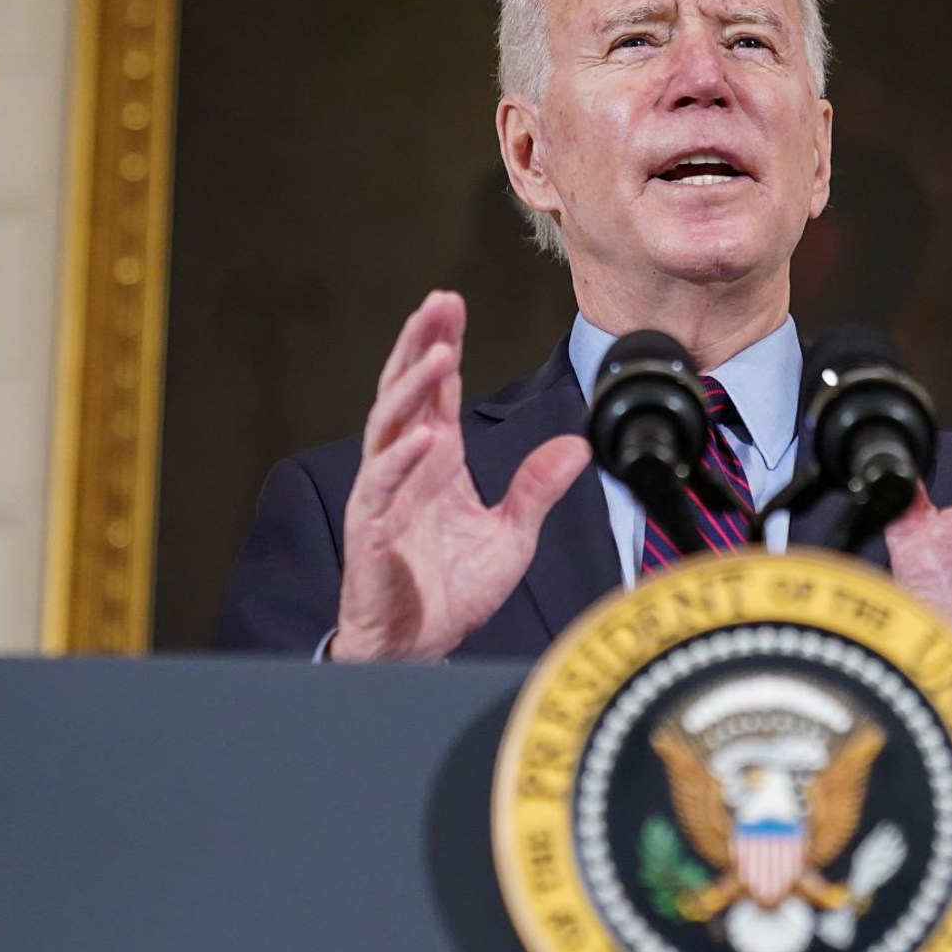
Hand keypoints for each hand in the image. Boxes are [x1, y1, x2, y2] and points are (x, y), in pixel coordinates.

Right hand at [332, 291, 589, 661]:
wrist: (419, 649)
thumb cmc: (453, 592)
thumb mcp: (513, 536)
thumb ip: (537, 488)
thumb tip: (579, 446)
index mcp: (435, 463)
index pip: (436, 393)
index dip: (442, 345)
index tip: (453, 303)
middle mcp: (405, 470)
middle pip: (406, 393)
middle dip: (420, 344)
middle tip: (439, 303)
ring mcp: (384, 497)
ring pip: (388, 429)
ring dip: (410, 389)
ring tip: (436, 353)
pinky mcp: (372, 534)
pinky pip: (382, 490)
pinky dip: (401, 462)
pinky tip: (424, 438)